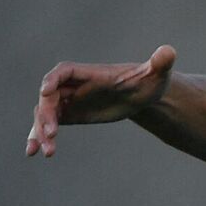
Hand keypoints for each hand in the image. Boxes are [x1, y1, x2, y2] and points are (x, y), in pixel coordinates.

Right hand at [25, 45, 177, 158]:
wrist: (142, 95)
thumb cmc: (149, 81)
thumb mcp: (157, 74)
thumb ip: (160, 63)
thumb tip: (169, 52)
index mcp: (90, 73)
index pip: (64, 72)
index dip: (53, 80)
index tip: (46, 92)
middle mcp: (73, 85)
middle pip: (50, 96)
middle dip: (47, 114)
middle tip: (52, 134)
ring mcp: (68, 100)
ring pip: (45, 113)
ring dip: (40, 131)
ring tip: (44, 151)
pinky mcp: (69, 114)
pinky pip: (48, 125)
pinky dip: (40, 137)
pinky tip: (36, 153)